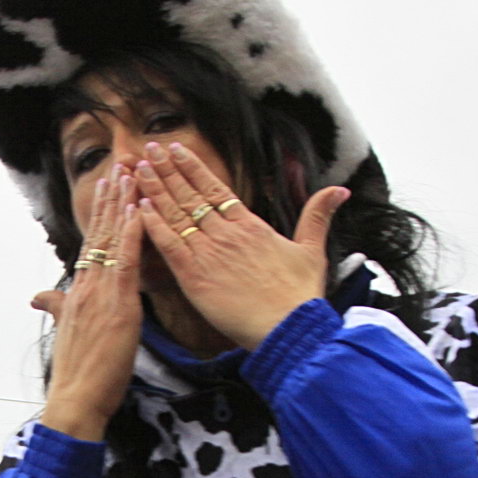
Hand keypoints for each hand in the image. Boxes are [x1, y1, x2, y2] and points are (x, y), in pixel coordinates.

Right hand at [34, 162, 143, 441]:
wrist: (75, 398)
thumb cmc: (76, 373)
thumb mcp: (66, 332)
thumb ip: (56, 307)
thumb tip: (41, 296)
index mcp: (79, 292)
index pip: (91, 245)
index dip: (99, 216)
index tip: (107, 190)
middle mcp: (87, 286)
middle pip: (99, 234)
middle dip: (110, 201)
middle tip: (120, 169)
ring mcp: (101, 294)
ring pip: (112, 241)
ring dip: (122, 206)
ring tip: (131, 177)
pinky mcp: (117, 306)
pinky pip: (125, 263)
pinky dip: (132, 236)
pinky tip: (139, 213)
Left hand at [132, 141, 348, 350]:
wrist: (289, 329)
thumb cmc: (300, 296)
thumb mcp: (312, 250)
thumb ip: (318, 216)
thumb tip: (340, 190)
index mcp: (250, 226)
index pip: (215, 189)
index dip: (193, 168)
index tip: (176, 150)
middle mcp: (226, 235)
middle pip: (190, 196)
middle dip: (167, 170)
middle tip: (147, 148)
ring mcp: (209, 254)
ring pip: (176, 215)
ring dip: (155, 190)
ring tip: (137, 169)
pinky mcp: (195, 278)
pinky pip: (170, 246)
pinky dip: (154, 226)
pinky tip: (139, 208)